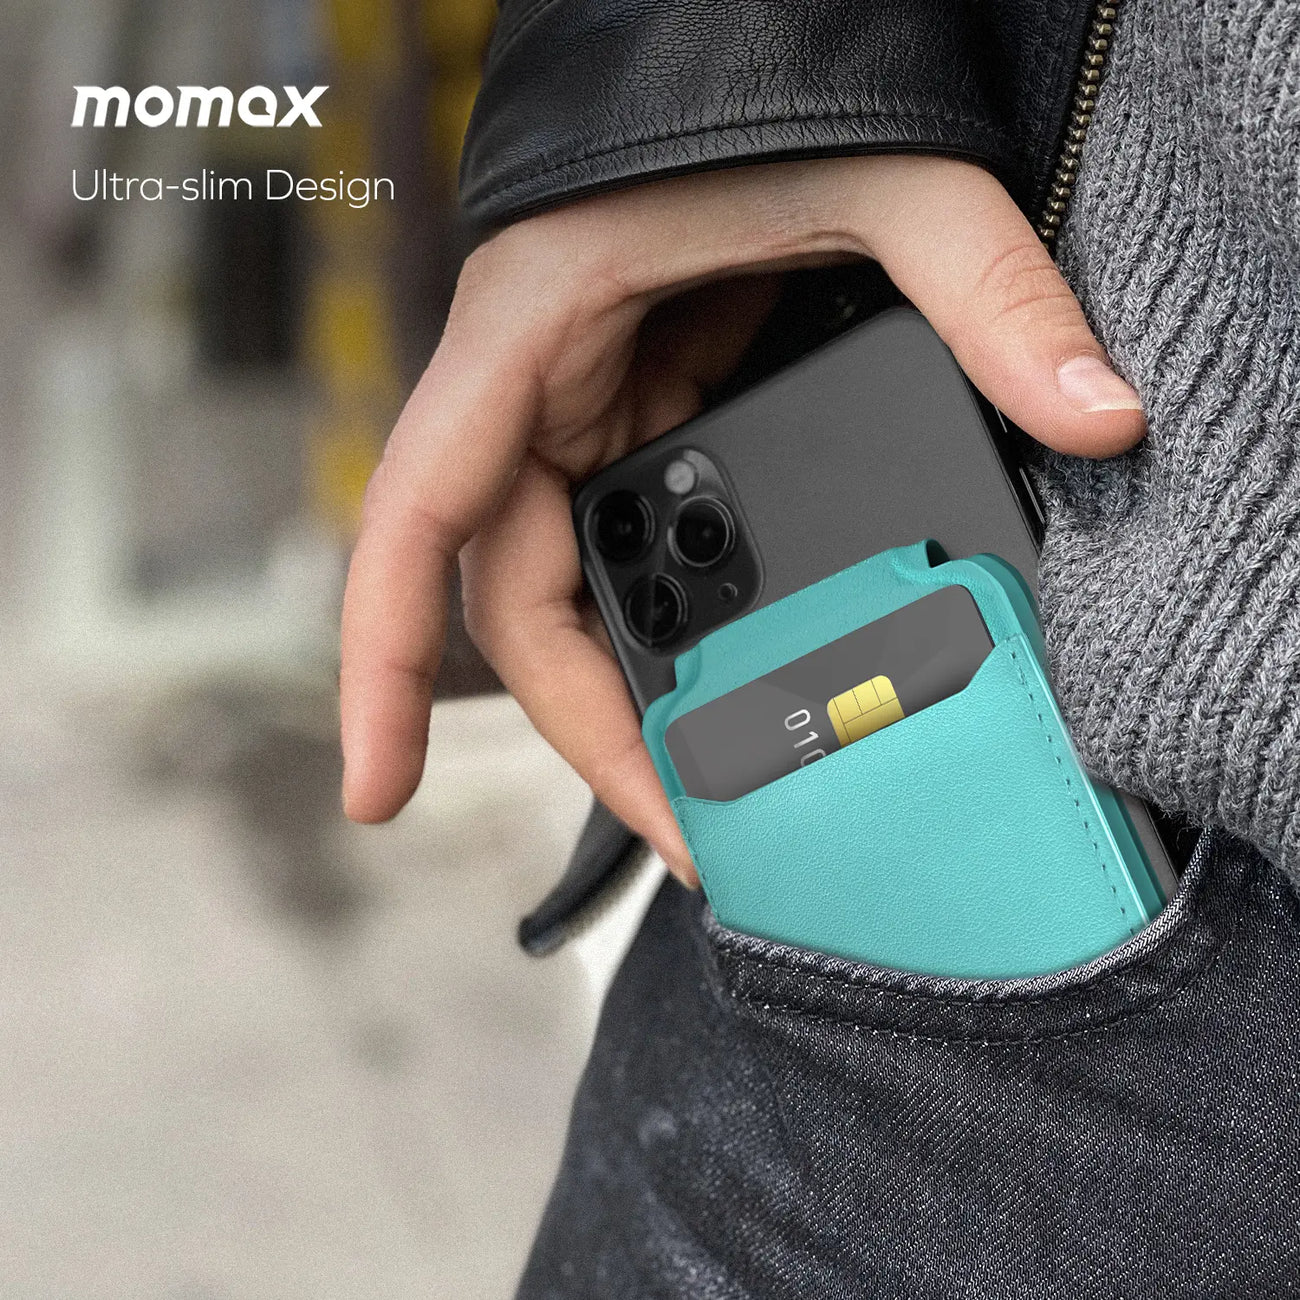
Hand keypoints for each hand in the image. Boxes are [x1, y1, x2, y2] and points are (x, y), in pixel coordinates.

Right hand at [340, 155, 1144, 884]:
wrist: (749, 48)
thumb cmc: (765, 89)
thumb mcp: (883, 183)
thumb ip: (982, 293)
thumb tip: (1095, 415)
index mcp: (528, 340)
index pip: (415, 520)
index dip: (381, 663)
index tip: (374, 795)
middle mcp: (533, 397)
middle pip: (521, 604)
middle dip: (595, 728)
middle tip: (695, 832)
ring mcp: (578, 417)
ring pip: (573, 595)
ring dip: (634, 697)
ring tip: (722, 790)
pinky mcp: (629, 424)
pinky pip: (627, 553)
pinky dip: (668, 632)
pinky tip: (722, 688)